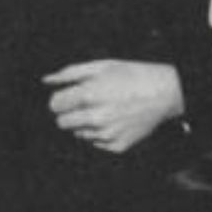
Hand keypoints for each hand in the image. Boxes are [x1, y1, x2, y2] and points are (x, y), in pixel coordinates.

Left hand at [43, 60, 184, 153]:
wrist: (165, 93)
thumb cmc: (133, 76)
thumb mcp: (102, 65)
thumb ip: (70, 73)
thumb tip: (46, 81)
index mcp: (89, 95)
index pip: (54, 105)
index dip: (61, 98)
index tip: (70, 95)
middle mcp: (95, 118)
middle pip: (62, 123)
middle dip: (69, 113)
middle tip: (87, 103)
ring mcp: (106, 135)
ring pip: (78, 134)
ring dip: (85, 123)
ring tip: (105, 109)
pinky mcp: (116, 146)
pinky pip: (96, 142)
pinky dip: (101, 133)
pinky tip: (115, 120)